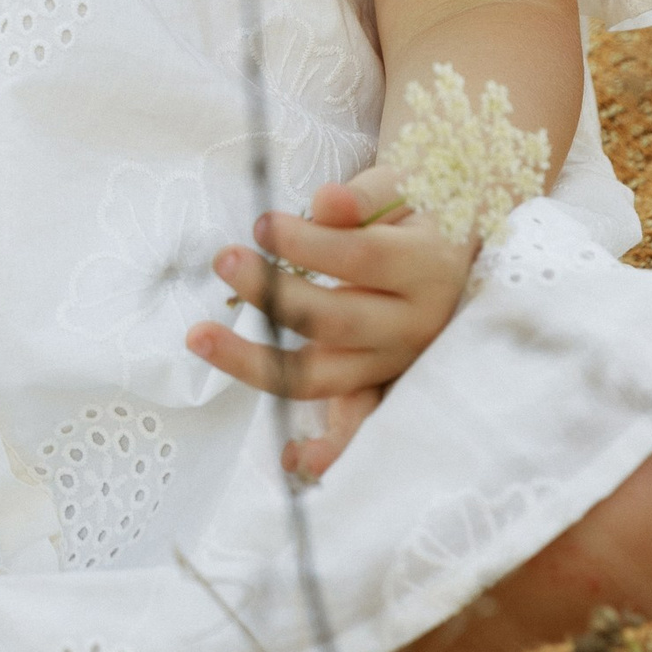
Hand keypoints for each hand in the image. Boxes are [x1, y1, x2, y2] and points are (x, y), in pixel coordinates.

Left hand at [186, 163, 480, 483]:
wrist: (452, 252)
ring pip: (323, 377)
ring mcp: (392, 363)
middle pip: (336, 320)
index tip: (262, 224)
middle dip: (274, 294)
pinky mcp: (374, 386)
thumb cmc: (416, 213)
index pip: (363, 259)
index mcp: (427, 268)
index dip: (308, 244)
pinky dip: (324, 448)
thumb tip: (325, 202)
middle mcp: (414, 325)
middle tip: (225, 259)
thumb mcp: (403, 189)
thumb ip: (366, 197)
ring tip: (199, 337)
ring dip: (255, 362)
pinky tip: (290, 461)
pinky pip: (348, 422)